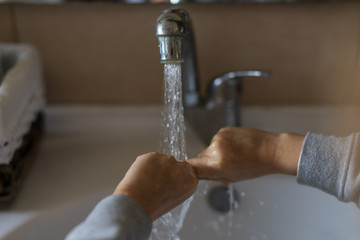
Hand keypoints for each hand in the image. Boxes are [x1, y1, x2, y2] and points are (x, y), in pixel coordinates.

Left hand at [114, 152, 197, 220]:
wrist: (138, 202)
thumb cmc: (153, 206)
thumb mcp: (174, 198)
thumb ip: (176, 185)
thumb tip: (168, 178)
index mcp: (190, 181)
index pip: (187, 173)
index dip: (175, 177)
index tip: (169, 182)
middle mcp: (182, 168)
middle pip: (175, 164)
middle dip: (166, 170)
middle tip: (155, 182)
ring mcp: (167, 159)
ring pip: (161, 160)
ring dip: (155, 167)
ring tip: (146, 182)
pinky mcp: (154, 155)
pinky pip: (149, 159)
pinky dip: (144, 165)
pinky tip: (141, 176)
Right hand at [188, 127, 303, 182]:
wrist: (271, 150)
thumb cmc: (255, 166)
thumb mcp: (232, 177)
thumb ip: (212, 176)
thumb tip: (198, 175)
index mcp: (217, 164)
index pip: (192, 166)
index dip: (191, 169)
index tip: (193, 172)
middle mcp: (215, 148)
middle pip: (200, 157)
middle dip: (207, 163)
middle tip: (223, 166)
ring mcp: (219, 137)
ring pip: (209, 148)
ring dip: (215, 153)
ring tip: (233, 155)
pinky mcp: (224, 129)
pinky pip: (216, 140)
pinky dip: (222, 144)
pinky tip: (235, 147)